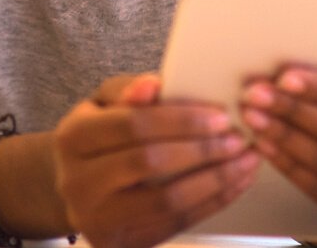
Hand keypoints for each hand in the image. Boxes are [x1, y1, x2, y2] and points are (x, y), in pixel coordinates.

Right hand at [52, 72, 261, 247]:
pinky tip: (234, 183)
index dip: (180, 120)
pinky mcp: (125, 243)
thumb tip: (154, 84)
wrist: (75, 192)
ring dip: (216, 179)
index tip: (219, 116)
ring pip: (169, 200)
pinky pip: (178, 223)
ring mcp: (101, 220)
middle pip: (150, 162)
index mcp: (72, 138)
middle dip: (202, 150)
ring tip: (245, 160)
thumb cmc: (96, 140)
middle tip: (237, 138)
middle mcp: (79, 183)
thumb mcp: (101, 105)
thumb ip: (128, 90)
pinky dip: (213, 202)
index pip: (132, 125)